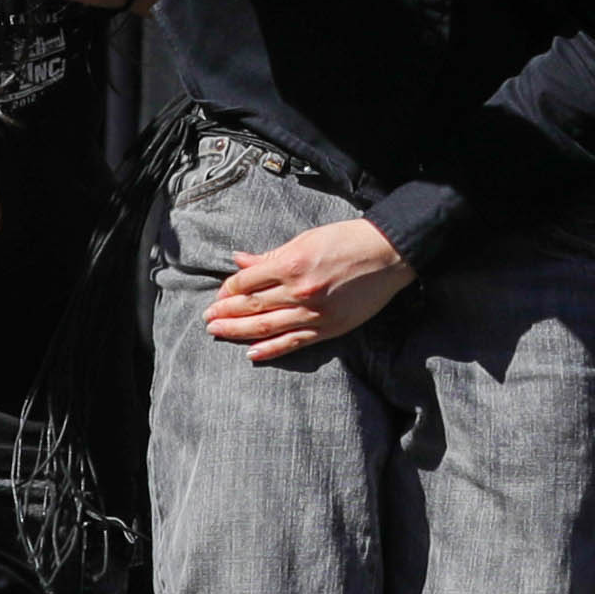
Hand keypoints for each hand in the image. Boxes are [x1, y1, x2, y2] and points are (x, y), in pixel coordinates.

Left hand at [207, 214, 412, 363]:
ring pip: (265, 327)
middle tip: (207, 319)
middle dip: (225, 312)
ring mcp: (313, 313)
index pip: (247, 282)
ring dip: (237, 331)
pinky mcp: (328, 329)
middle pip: (251, 307)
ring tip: (217, 333)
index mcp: (290, 264)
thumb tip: (240, 261)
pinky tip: (250, 353)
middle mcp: (298, 291)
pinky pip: (292, 343)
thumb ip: (270, 255)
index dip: (228, 289)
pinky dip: (270, 349)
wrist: (387, 254)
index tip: (219, 294)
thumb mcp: (305, 240)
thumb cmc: (346, 240)